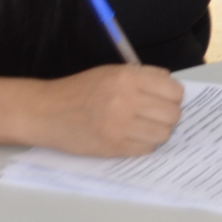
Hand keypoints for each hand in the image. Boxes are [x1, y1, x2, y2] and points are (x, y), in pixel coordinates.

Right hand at [31, 64, 183, 155]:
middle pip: (173, 114)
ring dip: (158, 132)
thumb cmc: (80, 90)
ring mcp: (120, 126)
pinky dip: (144, 145)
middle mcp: (127, 100)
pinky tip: (132, 137)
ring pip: (163, 134)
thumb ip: (143, 76)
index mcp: (128, 78)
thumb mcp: (112, 72)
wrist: (46, 111)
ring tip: (143, 127)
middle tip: (156, 116)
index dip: (173, 96)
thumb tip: (172, 84)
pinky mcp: (113, 146)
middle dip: (168, 116)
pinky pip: (146, 149)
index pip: (174, 91)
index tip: (165, 100)